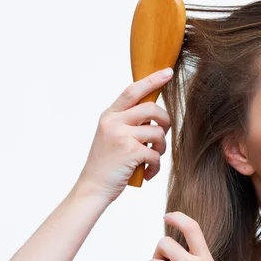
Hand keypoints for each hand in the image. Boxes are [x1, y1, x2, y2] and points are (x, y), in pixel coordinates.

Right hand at [74, 68, 173, 202]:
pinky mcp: (129, 152)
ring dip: (161, 149)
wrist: (93, 188)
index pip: (132, 90)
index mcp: (109, 115)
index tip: (168, 72)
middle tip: (164, 134)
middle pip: (152, 109)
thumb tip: (155, 112)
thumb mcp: (111, 137)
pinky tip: (147, 173)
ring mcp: (121, 136)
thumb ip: (128, 122)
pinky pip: (155, 155)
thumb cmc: (107, 165)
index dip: (152, 80)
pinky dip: (156, 167)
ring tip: (152, 158)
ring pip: (158, 133)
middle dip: (165, 122)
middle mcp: (113, 122)